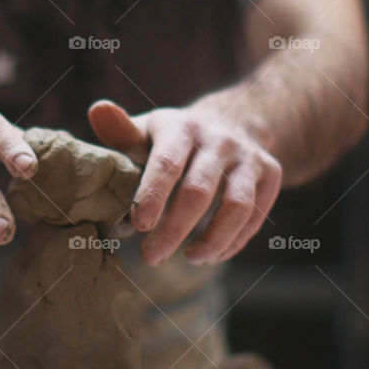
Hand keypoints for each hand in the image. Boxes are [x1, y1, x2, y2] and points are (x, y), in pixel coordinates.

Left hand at [88, 100, 281, 265]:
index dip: (153, 195)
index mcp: (181, 127)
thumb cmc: (173, 139)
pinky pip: (255, 215)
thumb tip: (98, 110)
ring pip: (237, 206)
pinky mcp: (270, 174)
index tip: (138, 225)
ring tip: (189, 259)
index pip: (167, 163)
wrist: (233, 122)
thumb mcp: (147, 132)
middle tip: (151, 257)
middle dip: (174, 229)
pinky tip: (211, 254)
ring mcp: (249, 156)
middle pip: (198, 191)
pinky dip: (233, 241)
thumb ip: (121, 131)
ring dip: (212, 240)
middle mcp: (219, 139)